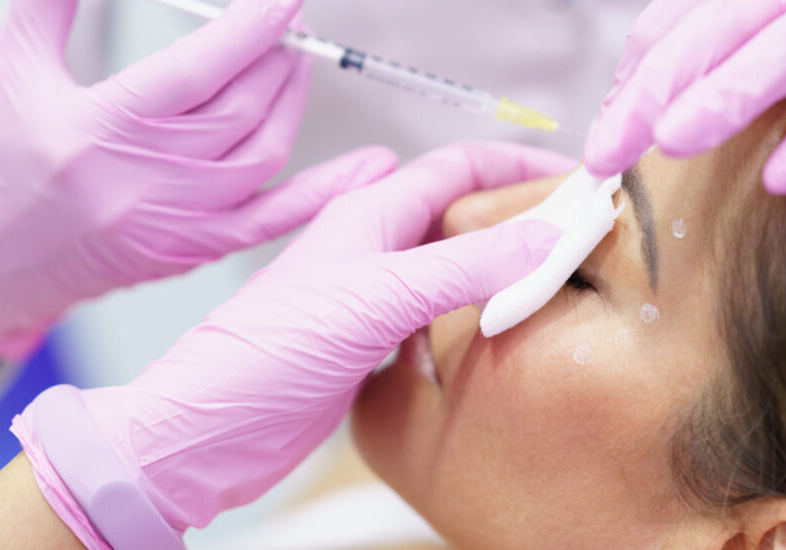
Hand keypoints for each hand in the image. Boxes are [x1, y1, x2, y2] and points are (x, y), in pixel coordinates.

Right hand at [0, 0, 319, 360]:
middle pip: (241, 108)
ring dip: (291, 102)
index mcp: (100, 130)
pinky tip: (370, 168)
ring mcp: (178, 220)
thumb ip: (51, 5)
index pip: (197, 69)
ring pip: (263, 153)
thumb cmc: (3, 162)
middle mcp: (146, 180)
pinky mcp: (197, 248)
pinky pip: (275, 219)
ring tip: (293, 64)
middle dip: (274, 57)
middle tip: (285, 24)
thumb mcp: (14, 69)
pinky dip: (326, 192)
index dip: (250, 27)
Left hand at [12, 142, 572, 545]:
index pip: (457, 168)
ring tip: (549, 282)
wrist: (212, 430)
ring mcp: (369, 297)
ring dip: (498, 268)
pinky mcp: (367, 343)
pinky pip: (435, 316)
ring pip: (450, 267)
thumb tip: (540, 235)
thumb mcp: (376, 297)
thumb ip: (461, 266)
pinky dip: (472, 316)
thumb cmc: (267, 353)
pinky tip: (494, 334)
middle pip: (458, 215)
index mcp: (369, 215)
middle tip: (573, 236)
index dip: (516, 167)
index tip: (573, 180)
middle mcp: (371, 248)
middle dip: (515, 217)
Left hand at [585, 0, 785, 193]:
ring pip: (775, 51)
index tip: (602, 141)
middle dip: (648, 96)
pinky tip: (781, 178)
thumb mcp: (760, 20)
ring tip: (672, 144)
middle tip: (607, 154)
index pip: (665, 27)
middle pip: (704, 36)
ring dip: (721, 98)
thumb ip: (699, 54)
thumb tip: (624, 108)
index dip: (627, 84)